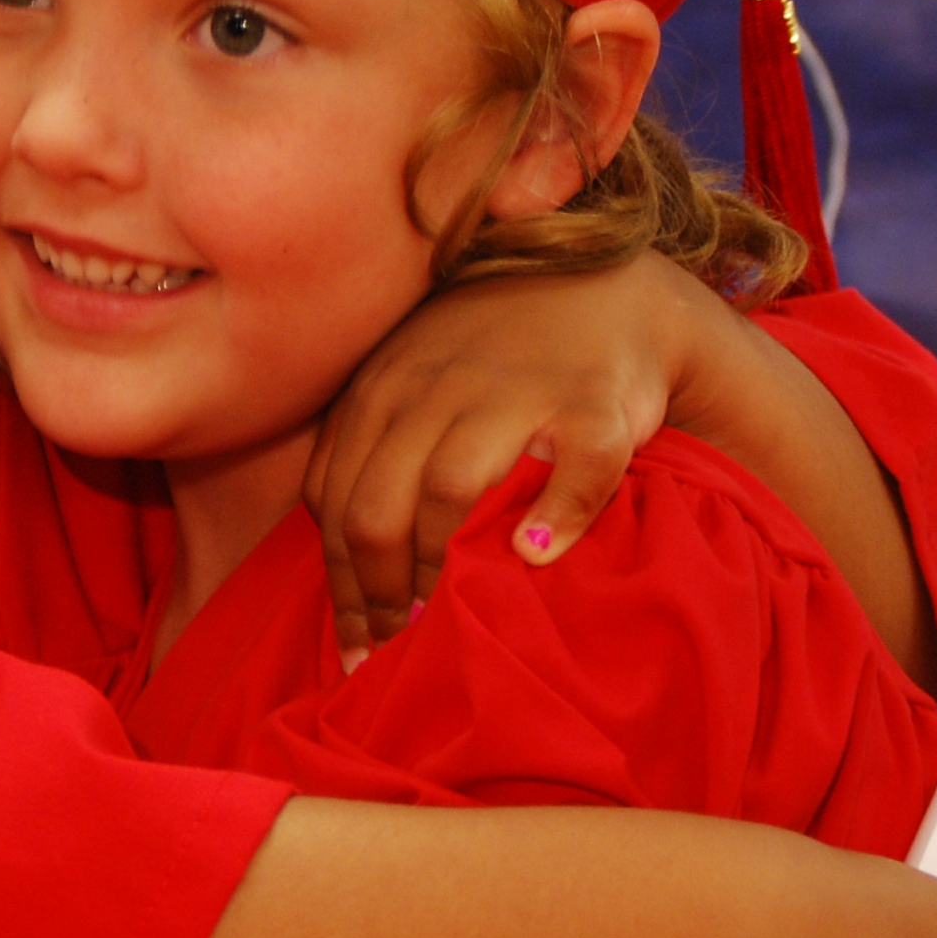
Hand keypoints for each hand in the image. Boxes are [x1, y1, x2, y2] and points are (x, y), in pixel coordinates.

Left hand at [303, 260, 712, 654]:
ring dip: (441, 565)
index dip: (341, 583)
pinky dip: (557, 514)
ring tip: (449, 616)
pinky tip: (537, 554)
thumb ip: (371, 456)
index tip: (356, 647)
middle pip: (377, 505)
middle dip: (378, 591)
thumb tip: (346, 576)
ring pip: (450, 486)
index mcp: (379, 390)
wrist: (604, 291)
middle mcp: (433, 386)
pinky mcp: (591, 399)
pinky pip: (575, 466)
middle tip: (398, 644)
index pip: (332, 499)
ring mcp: (512, 389)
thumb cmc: (493, 361)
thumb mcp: (412, 389)